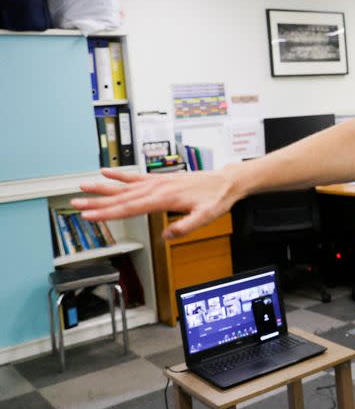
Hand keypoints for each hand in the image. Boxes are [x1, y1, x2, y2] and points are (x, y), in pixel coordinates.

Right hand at [71, 167, 239, 238]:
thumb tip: (166, 236)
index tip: (90, 215)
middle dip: (97, 202)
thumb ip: (186, 226)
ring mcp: (158, 182)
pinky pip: (136, 177)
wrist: (226, 182)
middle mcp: (158, 187)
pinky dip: (120, 175)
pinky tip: (106, 172)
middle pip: (122, 197)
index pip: (130, 208)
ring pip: (125, 186)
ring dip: (103, 187)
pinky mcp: (161, 179)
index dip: (108, 213)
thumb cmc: (216, 199)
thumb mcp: (206, 217)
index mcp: (165, 198)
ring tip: (83, 187)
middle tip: (75, 204)